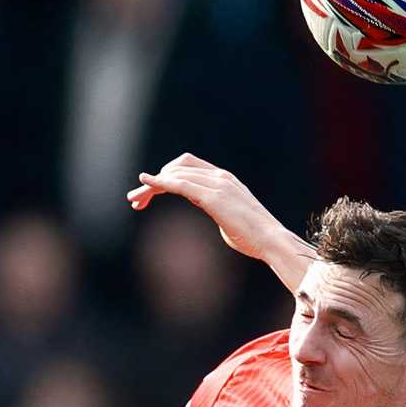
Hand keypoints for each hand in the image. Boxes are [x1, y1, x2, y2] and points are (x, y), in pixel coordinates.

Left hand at [127, 153, 288, 260]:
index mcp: (224, 179)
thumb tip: (210, 210)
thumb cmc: (253, 237)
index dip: (166, 175)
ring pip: (175, 175)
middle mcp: (220, 177)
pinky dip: (160, 182)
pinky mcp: (213, 197)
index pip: (188, 165)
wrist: (271, 241)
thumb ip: (217, 208)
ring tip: (134, 199)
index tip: (149, 193)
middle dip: (154, 181)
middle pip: (177, 167)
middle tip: (135, 199)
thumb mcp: (230, 217)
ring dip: (151, 186)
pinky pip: (180, 184)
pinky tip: (145, 184)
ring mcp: (217, 184)